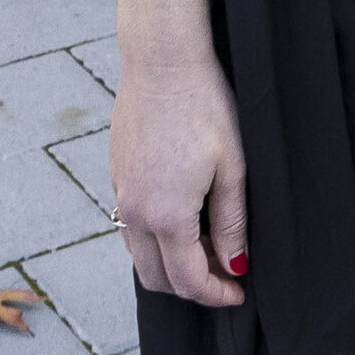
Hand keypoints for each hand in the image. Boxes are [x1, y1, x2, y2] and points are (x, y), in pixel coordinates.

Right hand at [111, 47, 249, 308]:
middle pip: (156, 278)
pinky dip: (155, 238)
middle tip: (226, 271)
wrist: (162, 60)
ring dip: (170, 263)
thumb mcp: (231, 167)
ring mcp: (119, 192)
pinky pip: (130, 226)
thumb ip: (232, 223)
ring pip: (139, 255)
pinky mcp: (115, 175)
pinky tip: (184, 215)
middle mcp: (134, 212)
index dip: (216, 294)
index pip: (187, 280)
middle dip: (191, 286)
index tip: (238, 291)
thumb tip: (234, 265)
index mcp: (166, 215)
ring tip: (208, 243)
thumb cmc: (204, 106)